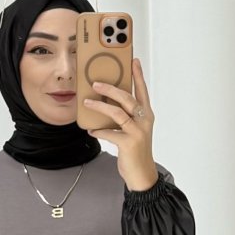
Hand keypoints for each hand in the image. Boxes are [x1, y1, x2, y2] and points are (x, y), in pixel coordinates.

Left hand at [84, 56, 157, 191]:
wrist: (142, 174)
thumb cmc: (135, 151)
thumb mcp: (134, 130)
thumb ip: (125, 117)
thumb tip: (105, 104)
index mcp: (147, 115)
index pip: (142, 91)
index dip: (138, 75)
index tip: (134, 61)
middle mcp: (144, 120)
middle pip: (127, 98)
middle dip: (110, 88)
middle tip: (96, 83)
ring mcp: (137, 131)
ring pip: (117, 112)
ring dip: (100, 106)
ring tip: (87, 102)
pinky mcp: (128, 143)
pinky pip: (109, 132)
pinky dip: (98, 131)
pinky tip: (91, 130)